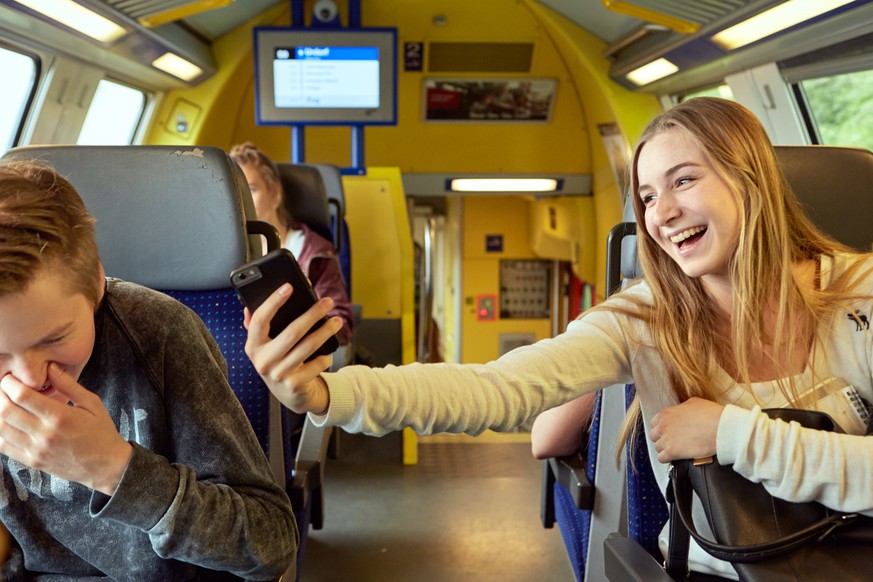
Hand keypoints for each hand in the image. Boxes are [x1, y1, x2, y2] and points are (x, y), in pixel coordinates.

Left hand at [0, 364, 132, 494]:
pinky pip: (4, 446)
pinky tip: (7, 423)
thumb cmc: (101, 431)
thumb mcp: (92, 403)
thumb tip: (50, 367)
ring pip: (1, 428)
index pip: (22, 396)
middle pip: (6, 410)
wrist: (105, 465)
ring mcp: (36, 450)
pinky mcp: (32, 461)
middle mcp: (45, 434)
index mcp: (60, 416)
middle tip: (4, 389)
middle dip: (0, 395)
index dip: (10, 384)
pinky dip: (0, 432)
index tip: (10, 378)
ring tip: (5, 404)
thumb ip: (69, 385)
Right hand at [244, 283, 340, 413]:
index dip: (273, 301)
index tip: (289, 286)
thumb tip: (248, 307)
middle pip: (292, 331)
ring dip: (326, 331)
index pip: (260, 319)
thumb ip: (258, 327)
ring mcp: (278, 374)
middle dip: (313, 313)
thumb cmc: (279, 363)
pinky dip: (325, 356)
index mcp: (253, 346)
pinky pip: (316, 364)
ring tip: (336, 322)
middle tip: (328, 302)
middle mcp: (263, 361)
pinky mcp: (294, 384)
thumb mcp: (265, 347)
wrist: (291, 395)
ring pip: (308, 346)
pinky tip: (328, 352)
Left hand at [649, 397, 723, 462]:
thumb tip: (682, 410)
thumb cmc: (711, 415)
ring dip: (665, 449)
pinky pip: (661, 458)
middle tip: (672, 441)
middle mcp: (663, 426)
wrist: (721, 428)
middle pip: (654, 436)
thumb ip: (682, 407)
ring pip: (657, 448)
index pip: (654, 423)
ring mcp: (666, 439)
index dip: (662, 428)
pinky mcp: (672, 452)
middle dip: (662, 438)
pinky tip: (675, 457)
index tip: (668, 431)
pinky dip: (667, 459)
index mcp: (666, 414)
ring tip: (676, 449)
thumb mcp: (694, 402)